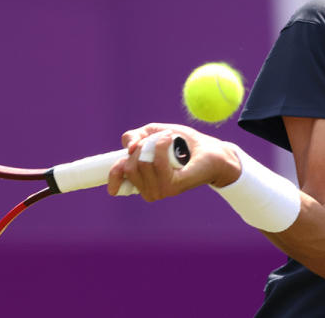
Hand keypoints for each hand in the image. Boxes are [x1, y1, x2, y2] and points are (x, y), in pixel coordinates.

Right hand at [107, 123, 240, 200]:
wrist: (211, 151)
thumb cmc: (183, 143)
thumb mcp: (153, 134)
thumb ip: (135, 137)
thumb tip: (128, 147)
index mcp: (142, 180)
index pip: (117, 179)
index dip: (113, 171)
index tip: (121, 161)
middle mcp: (149, 190)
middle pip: (129, 166)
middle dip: (140, 146)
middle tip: (158, 139)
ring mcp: (161, 190)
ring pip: (141, 163)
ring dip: (153, 143)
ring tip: (169, 139)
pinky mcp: (172, 186)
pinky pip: (156, 162)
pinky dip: (161, 145)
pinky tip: (171, 139)